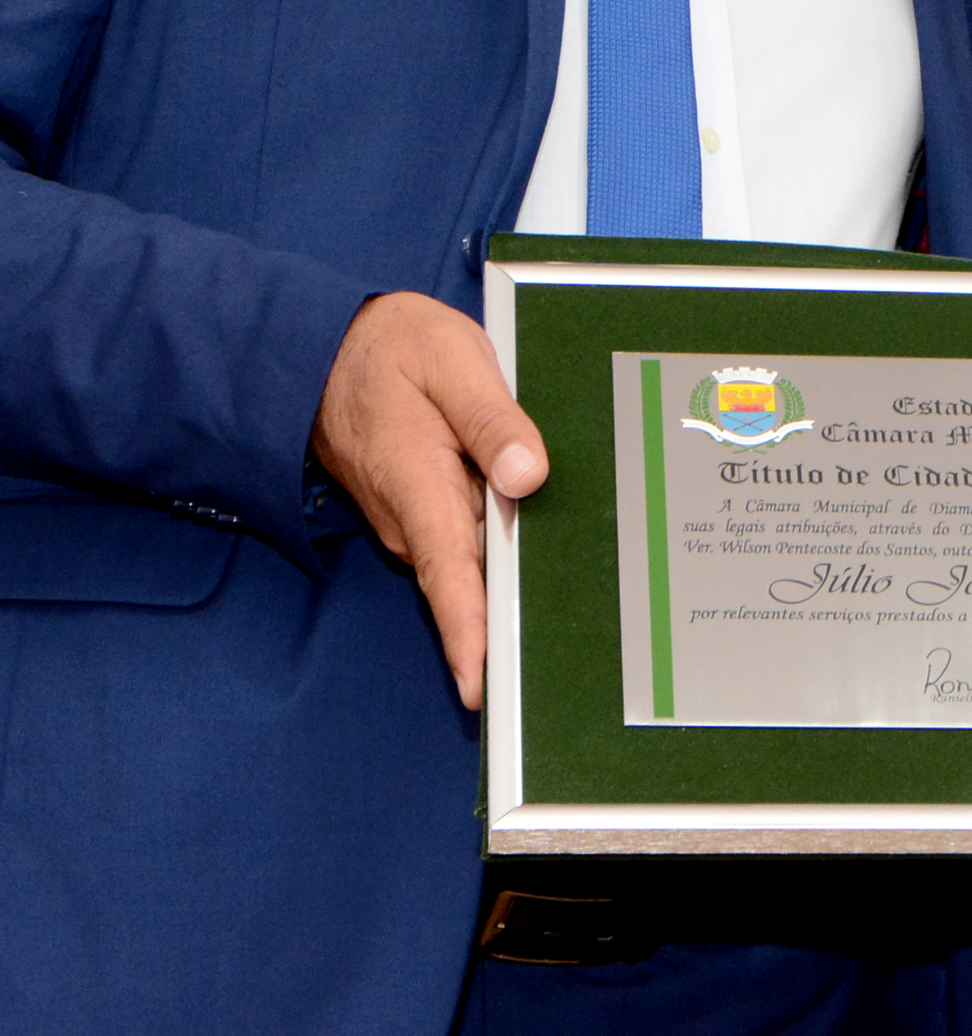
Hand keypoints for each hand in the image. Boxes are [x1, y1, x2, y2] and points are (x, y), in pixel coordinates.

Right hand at [310, 292, 547, 708]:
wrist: (327, 349)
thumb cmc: (390, 350)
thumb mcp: (451, 361)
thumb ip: (491, 418)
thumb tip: (528, 475)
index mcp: (416, 483)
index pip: (448, 574)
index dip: (467, 633)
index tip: (480, 686)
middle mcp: (412, 517)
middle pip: (478, 573)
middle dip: (521, 598)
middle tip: (579, 618)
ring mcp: (417, 519)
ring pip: (481, 550)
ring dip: (518, 551)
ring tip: (574, 544)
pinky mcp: (425, 511)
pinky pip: (472, 531)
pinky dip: (503, 526)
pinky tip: (533, 508)